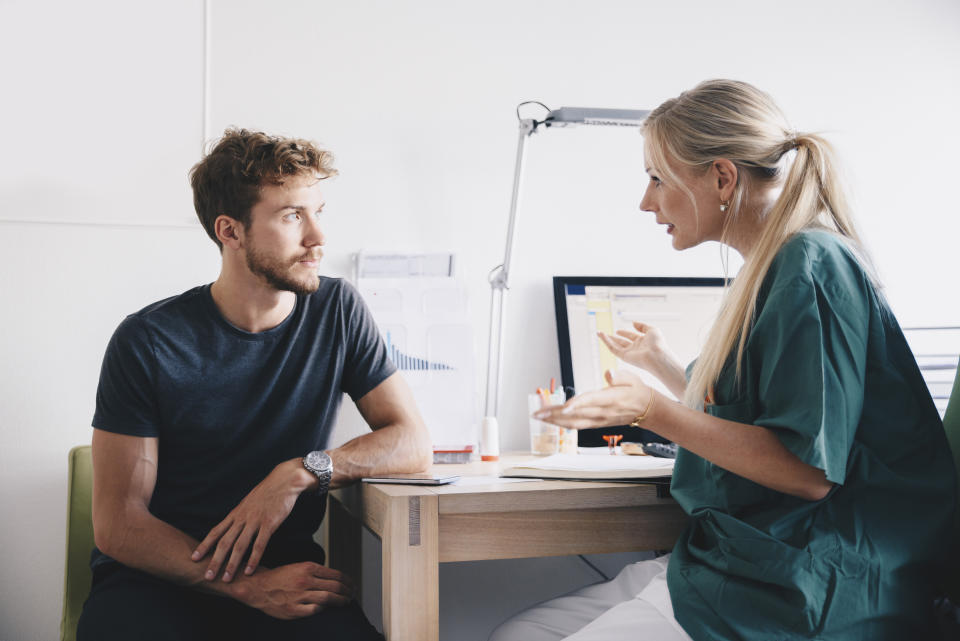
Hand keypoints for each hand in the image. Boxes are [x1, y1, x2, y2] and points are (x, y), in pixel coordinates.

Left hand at [192, 459, 313, 581]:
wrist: (284, 480)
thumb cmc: (268, 492)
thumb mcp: (249, 502)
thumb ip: (241, 515)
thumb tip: (234, 526)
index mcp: (236, 513)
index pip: (216, 531)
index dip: (204, 545)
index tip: (194, 558)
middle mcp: (242, 518)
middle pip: (224, 542)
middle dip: (215, 560)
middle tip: (208, 576)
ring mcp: (255, 521)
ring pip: (239, 546)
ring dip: (231, 564)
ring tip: (226, 578)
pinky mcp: (269, 523)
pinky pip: (259, 544)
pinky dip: (253, 559)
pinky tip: (249, 571)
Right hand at [234, 562, 355, 619]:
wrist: (259, 587)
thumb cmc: (279, 577)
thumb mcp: (299, 566)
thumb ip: (316, 572)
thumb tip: (335, 578)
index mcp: (308, 567)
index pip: (336, 574)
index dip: (348, 581)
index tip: (352, 584)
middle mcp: (305, 580)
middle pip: (335, 587)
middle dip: (348, 592)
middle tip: (352, 594)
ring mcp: (300, 596)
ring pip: (328, 598)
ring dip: (340, 601)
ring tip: (345, 602)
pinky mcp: (294, 609)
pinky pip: (314, 610)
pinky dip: (323, 609)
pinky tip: (326, 609)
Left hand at [533, 369, 655, 429]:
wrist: (647, 409)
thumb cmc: (637, 391)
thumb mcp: (632, 378)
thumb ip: (619, 376)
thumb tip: (609, 373)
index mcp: (610, 399)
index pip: (591, 401)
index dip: (577, 404)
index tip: (564, 407)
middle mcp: (602, 412)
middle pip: (576, 414)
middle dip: (555, 414)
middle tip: (538, 412)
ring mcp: (599, 419)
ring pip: (574, 422)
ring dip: (554, 420)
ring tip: (539, 416)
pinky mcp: (597, 423)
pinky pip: (577, 425)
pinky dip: (562, 424)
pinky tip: (551, 421)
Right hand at [598, 322, 677, 375]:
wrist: (657, 356)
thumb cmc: (658, 344)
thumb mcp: (652, 330)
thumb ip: (642, 325)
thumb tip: (633, 323)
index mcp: (643, 342)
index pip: (631, 336)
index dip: (624, 333)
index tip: (618, 330)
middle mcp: (635, 348)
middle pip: (622, 342)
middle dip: (614, 338)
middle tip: (605, 334)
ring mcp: (630, 353)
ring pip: (615, 346)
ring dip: (607, 339)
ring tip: (599, 333)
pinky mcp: (624, 357)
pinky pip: (613, 349)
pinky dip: (606, 342)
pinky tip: (602, 336)